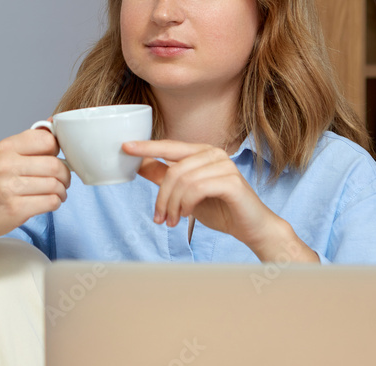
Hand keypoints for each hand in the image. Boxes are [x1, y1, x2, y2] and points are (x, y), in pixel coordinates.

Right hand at [0, 123, 70, 243]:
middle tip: (63, 180)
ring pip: (55, 185)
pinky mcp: (16, 208)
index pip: (47, 140)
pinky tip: (50, 201)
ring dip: (62, 191)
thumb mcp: (3, 156)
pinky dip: (56, 202)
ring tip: (58, 193)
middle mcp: (6, 165)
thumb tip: (52, 122)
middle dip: (65, 174)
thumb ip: (28, 141)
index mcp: (5, 148)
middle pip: (54, 165)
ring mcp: (9, 187)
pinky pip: (50, 202)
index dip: (57, 149)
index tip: (57, 157)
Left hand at [123, 139, 279, 249]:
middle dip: (162, 197)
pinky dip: (186, 204)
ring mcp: (224, 165)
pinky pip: (197, 188)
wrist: (251, 228)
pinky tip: (186, 215)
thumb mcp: (184, 194)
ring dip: (172, 205)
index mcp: (201, 152)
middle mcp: (213, 153)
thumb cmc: (220, 209)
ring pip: (183, 180)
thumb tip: (139, 164)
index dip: (146, 147)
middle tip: (159, 218)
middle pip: (173, 169)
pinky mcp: (232, 181)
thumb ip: (165, 177)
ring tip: (173, 221)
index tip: (124, 147)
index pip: (169, 147)